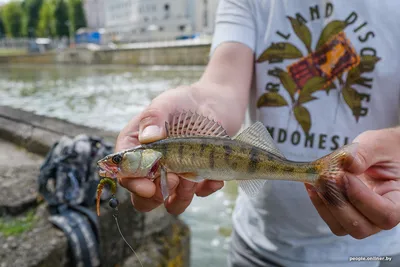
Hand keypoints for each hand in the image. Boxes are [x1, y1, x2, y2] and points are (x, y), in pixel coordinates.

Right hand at [115, 86, 224, 214]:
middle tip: (173, 180)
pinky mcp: (196, 177)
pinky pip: (199, 193)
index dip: (134, 184)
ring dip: (180, 196)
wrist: (213, 102)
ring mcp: (175, 174)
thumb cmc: (183, 101)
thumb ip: (153, 118)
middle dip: (155, 197)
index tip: (148, 186)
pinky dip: (206, 189)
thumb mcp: (165, 103)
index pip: (126, 173)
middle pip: (143, 196)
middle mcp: (153, 166)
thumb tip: (147, 137)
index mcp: (137, 148)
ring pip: (171, 201)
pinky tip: (213, 178)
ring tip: (192, 178)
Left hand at [306, 128, 399, 238]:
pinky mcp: (344, 214)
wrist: (380, 152)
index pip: (386, 214)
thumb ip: (365, 153)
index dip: (362, 199)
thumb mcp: (380, 144)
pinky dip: (318, 202)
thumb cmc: (386, 149)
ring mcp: (362, 218)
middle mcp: (380, 216)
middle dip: (338, 204)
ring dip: (325, 204)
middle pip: (360, 227)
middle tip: (326, 178)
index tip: (344, 177)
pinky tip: (311, 184)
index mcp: (399, 201)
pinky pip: (330, 218)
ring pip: (341, 227)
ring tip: (317, 180)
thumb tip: (346, 162)